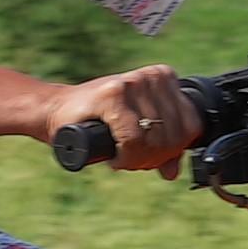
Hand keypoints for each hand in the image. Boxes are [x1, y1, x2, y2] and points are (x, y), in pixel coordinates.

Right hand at [46, 65, 200, 174]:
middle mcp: (151, 76)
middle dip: (153, 159)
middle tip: (131, 159)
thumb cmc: (96, 121)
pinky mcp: (113, 93)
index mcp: (164, 78)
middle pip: (174, 137)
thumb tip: (174, 171)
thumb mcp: (136, 131)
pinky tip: (113, 156)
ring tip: (121, 156)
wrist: (56, 112)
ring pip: (154, 140)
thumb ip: (160, 146)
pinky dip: (125, 157)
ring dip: (138, 160)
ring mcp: (133, 82)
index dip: (173, 151)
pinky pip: (134, 140)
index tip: (149, 156)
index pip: (191, 127)